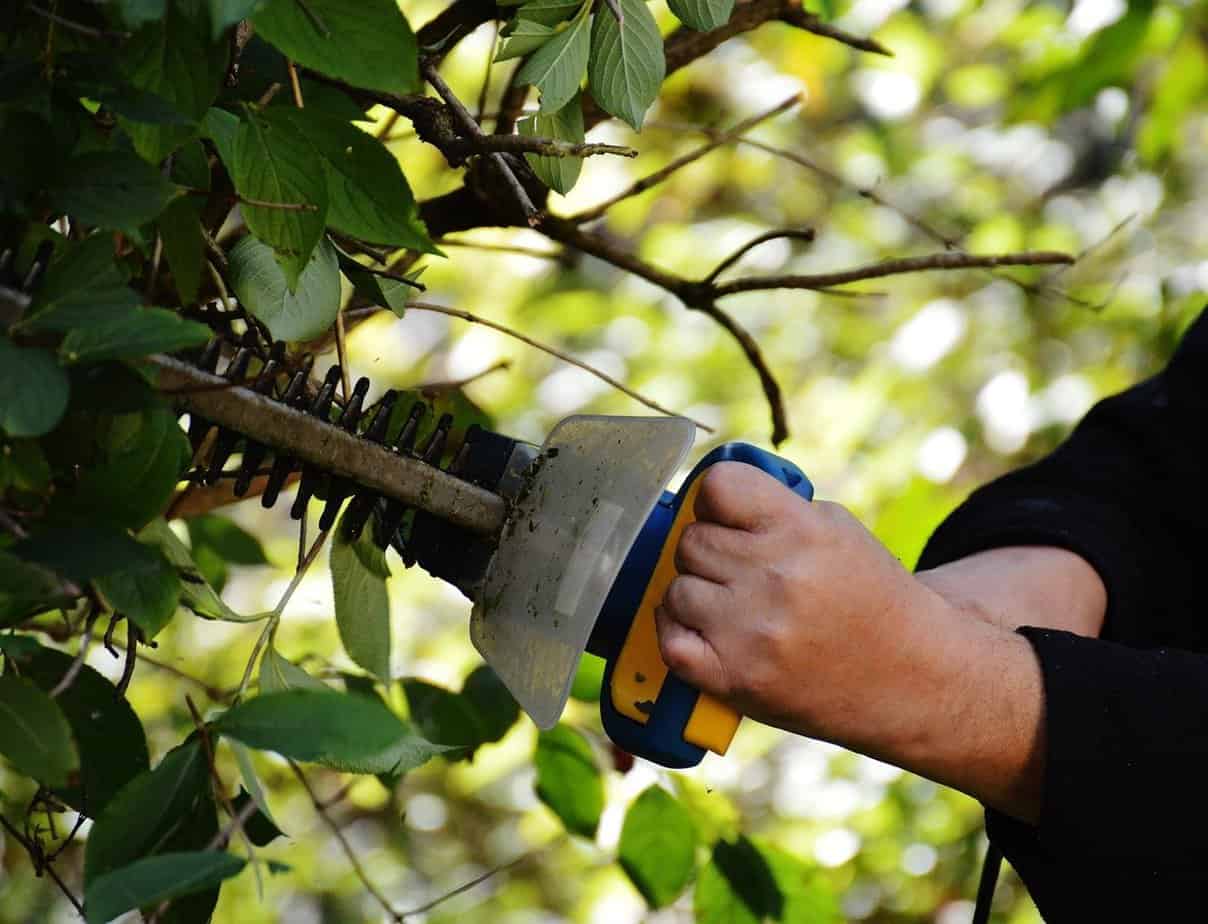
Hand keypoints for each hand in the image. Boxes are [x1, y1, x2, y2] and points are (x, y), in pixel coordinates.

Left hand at [654, 461, 1047, 820]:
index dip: (714, 499)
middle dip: (710, 551)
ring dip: (696, 595)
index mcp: (802, 530)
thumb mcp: (836, 529)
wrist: (911, 677)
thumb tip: (703, 495)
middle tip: (741, 571)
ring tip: (735, 607)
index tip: (726, 515)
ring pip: (676, 588)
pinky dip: (679, 634)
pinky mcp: (735, 679)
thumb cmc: (868, 596)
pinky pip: (669, 640)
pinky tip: (706, 632)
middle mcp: (775, 578)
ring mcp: (752, 632)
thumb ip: (772, 506)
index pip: (716, 486)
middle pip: (691, 540)